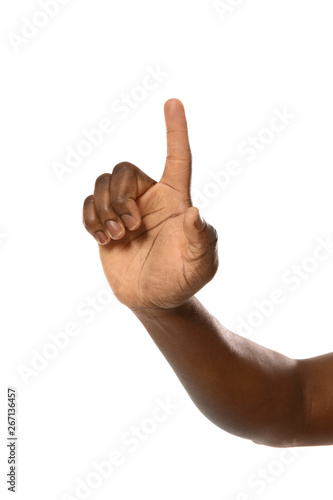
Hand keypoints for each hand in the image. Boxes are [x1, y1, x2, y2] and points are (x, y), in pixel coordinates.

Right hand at [82, 98, 218, 309]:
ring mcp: (125, 211)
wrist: (154, 300)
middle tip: (132, 227)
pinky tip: (104, 240)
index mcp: (175, 200)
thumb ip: (202, 240)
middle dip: (120, 196)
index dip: (176, 131)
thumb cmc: (182, 280)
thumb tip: (194, 213)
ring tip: (118, 237)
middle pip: (123, 170)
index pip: (178, 159)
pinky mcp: (105, 224)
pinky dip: (91, 220)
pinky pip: (88, 205)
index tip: (173, 101)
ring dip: (104, 210)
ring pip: (102, 184)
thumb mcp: (201, 265)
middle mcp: (149, 199)